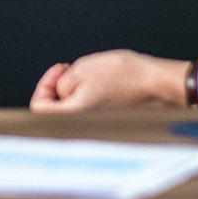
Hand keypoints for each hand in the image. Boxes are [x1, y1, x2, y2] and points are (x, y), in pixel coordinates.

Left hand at [29, 50, 192, 113]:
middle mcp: (86, 128)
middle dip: (57, 88)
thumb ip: (59, 84)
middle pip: (55, 112)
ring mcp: (99, 128)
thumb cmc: (126, 76)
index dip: (44, 86)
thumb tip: (57, 92)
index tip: (58, 71)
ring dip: (72, 91)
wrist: (158, 84)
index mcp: (74, 116)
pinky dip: (86, 97)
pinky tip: (97, 83)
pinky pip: (88, 113)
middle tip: (67, 71)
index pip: (39, 109)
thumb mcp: (80, 70)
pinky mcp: (110, 124)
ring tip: (86, 75)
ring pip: (72, 111)